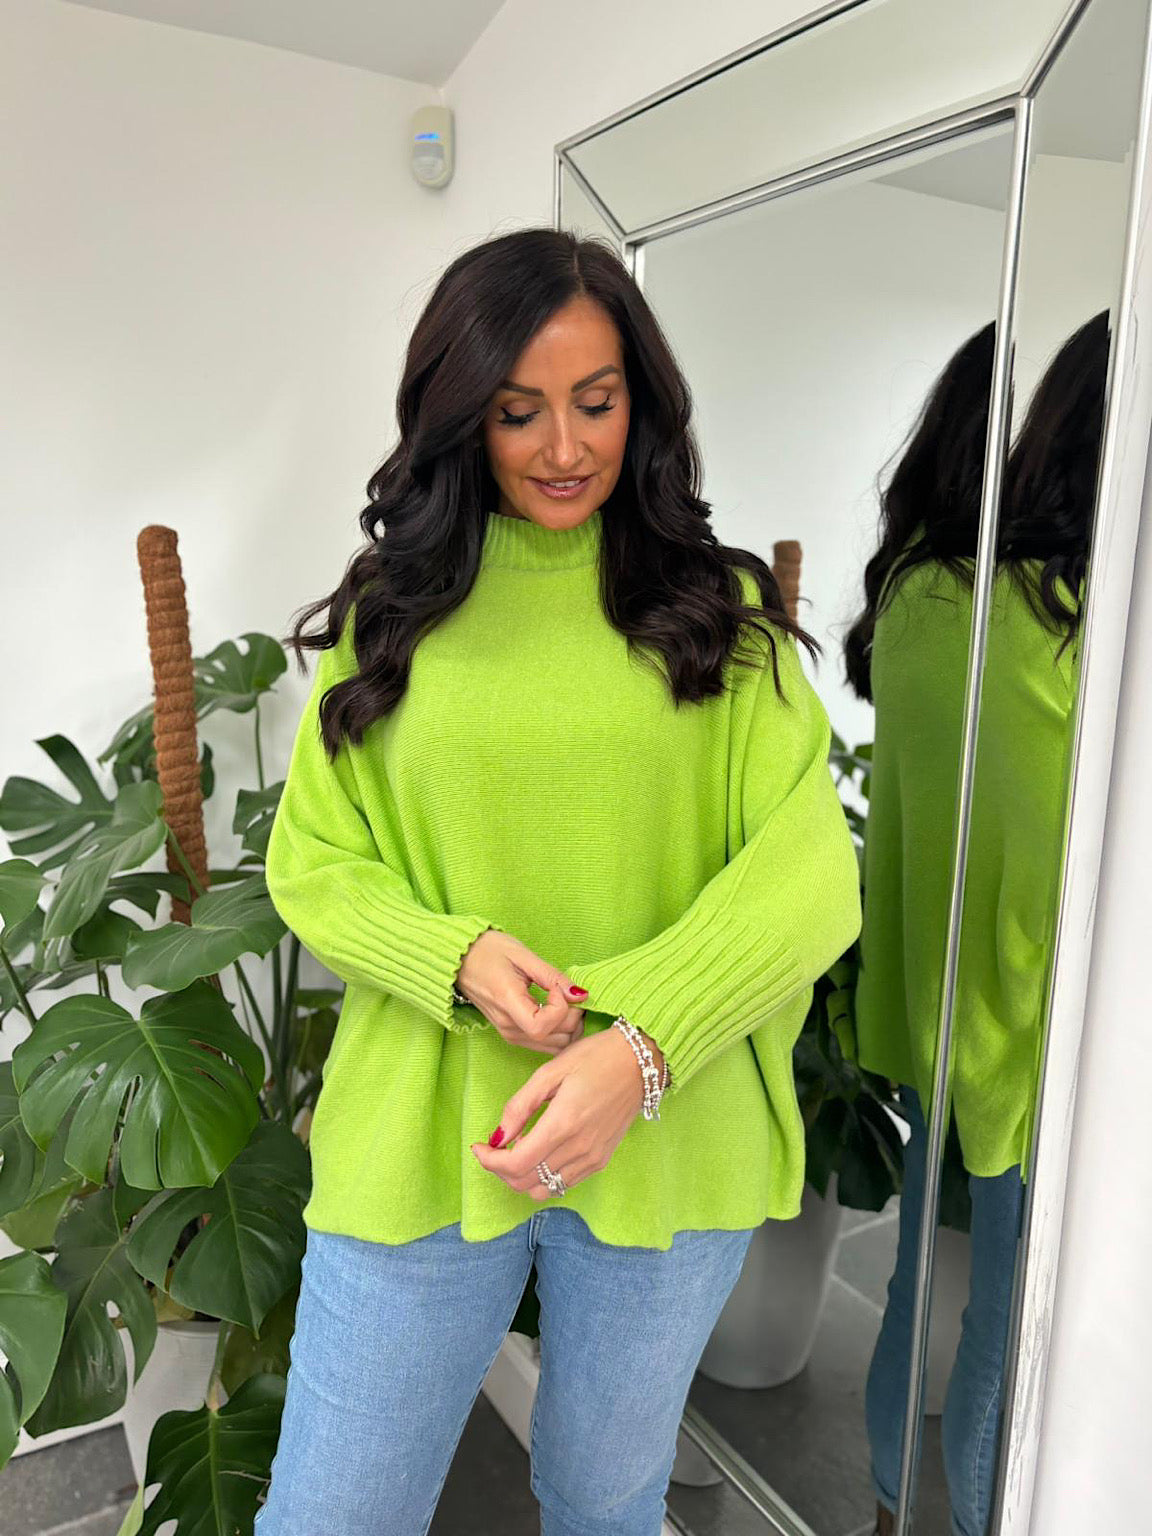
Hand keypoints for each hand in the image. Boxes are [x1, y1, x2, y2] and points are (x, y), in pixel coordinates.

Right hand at [455, 929, 587, 1055]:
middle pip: (554, 1039)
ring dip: (569, 1027)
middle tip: (570, 993)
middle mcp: (508, 1027)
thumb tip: (580, 995)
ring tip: (565, 1001)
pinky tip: (558, 1010)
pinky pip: (545, 1044)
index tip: (556, 987)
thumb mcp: (523, 955)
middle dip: (572, 1017)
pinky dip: (560, 1032)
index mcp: (507, 1003)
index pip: (542, 1026)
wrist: (461, 960)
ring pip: (555, 1047)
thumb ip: (553, 977)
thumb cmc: (489, 951)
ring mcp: (510, 1035)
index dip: (560, 1008)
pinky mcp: (513, 1036)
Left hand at [469, 1025, 663, 1199]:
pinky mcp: (601, 1161)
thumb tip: (497, 1135)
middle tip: (494, 1146)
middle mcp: (578, 1149)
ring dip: (521, 1176)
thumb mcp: (550, 1070)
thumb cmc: (594, 1058)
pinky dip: (543, 1176)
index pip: (515, 1164)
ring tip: (517, 1148)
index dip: (489, 1161)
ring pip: (543, 1190)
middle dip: (500, 1169)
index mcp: (563, 1124)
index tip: (479, 1145)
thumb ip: (520, 1105)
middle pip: (524, 1182)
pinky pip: (563, 1184)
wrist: (640, 1062)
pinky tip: (541, 1151)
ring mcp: (592, 1159)